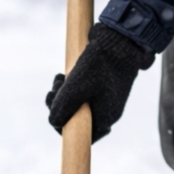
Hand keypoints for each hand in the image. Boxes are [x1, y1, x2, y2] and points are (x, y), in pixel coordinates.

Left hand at [46, 24, 154, 141]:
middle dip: (60, 106)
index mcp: (105, 117)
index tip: (53, 112)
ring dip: (62, 94)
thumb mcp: (75, 88)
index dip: (63, 126)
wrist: (120, 39)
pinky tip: (63, 75)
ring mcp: (105, 97)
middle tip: (52, 91)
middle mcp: (107, 110)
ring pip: (77, 103)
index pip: (82, 134)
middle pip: (77, 118)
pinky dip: (70, 86)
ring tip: (58, 79)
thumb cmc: (100, 65)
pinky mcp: (102, 85)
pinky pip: (82, 92)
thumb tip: (54, 122)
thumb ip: (63, 107)